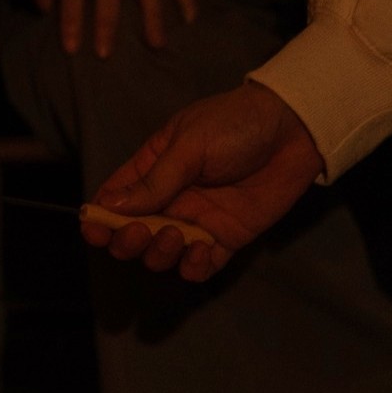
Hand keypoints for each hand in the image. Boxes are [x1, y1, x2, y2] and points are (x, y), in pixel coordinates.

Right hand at [83, 81, 324, 280]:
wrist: (294, 130)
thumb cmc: (235, 124)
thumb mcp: (189, 145)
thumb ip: (153, 180)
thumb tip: (109, 207)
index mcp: (150, 171)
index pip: (112, 201)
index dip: (98, 221)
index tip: (97, 230)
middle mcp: (168, 201)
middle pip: (131, 235)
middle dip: (127, 242)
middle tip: (141, 232)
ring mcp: (196, 222)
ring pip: (162, 256)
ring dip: (159, 255)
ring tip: (176, 235)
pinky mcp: (226, 238)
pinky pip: (201, 266)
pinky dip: (194, 268)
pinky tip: (202, 252)